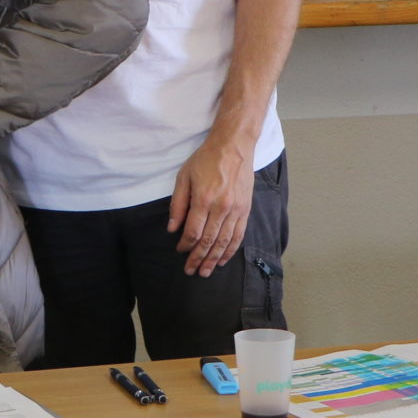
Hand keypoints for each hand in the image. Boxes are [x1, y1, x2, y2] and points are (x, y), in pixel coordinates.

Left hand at [167, 133, 254, 275]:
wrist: (234, 146)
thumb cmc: (206, 159)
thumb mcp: (184, 177)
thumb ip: (177, 204)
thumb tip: (172, 228)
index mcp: (203, 199)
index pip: (193, 232)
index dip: (185, 245)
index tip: (179, 251)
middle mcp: (221, 207)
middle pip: (208, 241)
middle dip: (198, 259)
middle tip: (191, 271)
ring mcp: (236, 210)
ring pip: (224, 242)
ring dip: (214, 259)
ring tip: (206, 272)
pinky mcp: (245, 209)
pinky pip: (239, 235)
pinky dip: (230, 250)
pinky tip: (223, 259)